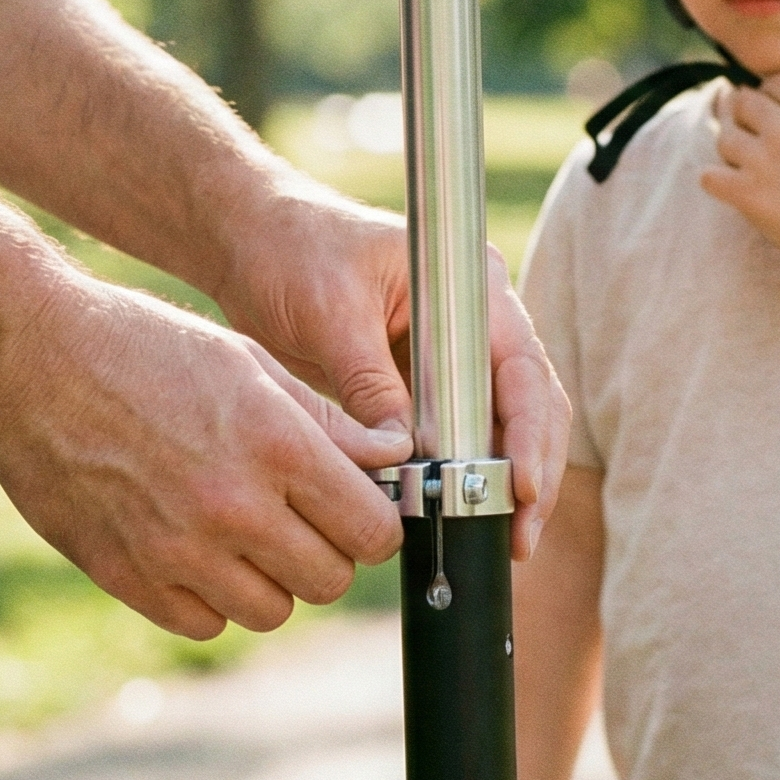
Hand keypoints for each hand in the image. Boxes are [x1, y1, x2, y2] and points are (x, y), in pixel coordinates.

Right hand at [0, 279, 409, 638]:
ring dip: (271, 579)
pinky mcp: (129, 577)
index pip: (372, 531)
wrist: (30, 360)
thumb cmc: (144, 346)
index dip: (373, 522)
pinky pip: (204, 621)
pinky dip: (211, 596)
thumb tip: (393, 461)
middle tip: (300, 519)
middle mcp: (233, 507)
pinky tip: (196, 548)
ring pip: (272, 610)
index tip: (356, 509)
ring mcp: (178, 551)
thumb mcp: (249, 362)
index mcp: (277, 446)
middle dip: (327, 553)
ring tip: (245, 532)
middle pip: (329, 580)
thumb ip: (327, 423)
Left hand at [215, 188, 569, 559]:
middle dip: (532, 472)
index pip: (522, 368)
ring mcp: (452, 353)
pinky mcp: (422, 381)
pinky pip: (458, 434)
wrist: (247, 238)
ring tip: (505, 542)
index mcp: (470, 287)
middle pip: (529, 404)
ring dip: (503, 481)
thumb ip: (369, 384)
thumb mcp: (330, 315)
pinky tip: (460, 516)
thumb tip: (404, 457)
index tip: (522, 488)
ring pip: (500, 426)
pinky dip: (462, 474)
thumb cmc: (291, 250)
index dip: (530, 434)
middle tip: (520, 538)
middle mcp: (475, 320)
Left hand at [699, 76, 779, 272]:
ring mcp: (762, 161)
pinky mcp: (746, 192)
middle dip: (742, 114)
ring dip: (731, 150)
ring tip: (743, 163)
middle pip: (744, 102)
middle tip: (745, 129)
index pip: (776, 82)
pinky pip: (708, 176)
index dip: (767, 93)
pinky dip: (714, 180)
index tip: (767, 107)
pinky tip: (727, 185)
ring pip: (724, 138)